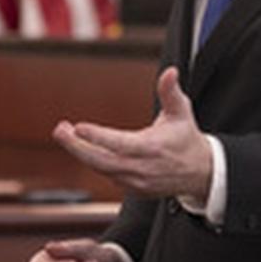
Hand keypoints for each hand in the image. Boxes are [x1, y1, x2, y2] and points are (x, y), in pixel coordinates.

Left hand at [53, 67, 212, 199]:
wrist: (200, 172)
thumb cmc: (186, 138)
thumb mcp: (181, 111)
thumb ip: (170, 91)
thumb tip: (170, 72)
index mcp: (152, 148)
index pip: (119, 144)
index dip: (97, 137)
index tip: (79, 127)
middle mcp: (142, 168)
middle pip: (101, 160)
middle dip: (77, 146)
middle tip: (60, 130)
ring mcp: (136, 181)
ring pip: (101, 169)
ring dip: (81, 152)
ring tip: (66, 134)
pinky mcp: (133, 189)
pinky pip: (107, 175)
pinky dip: (94, 163)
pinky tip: (83, 148)